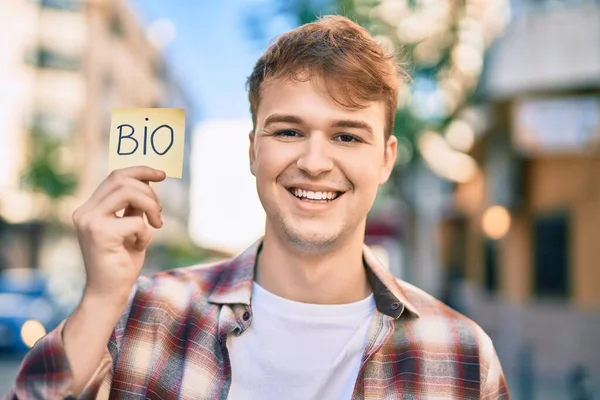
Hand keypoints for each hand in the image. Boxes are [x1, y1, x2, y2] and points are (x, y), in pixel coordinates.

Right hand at [72, 166, 165, 303]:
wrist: (109, 293)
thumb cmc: (121, 261)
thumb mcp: (129, 227)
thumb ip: (132, 207)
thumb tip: (149, 181)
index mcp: (90, 208)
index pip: (115, 177)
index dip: (140, 171)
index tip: (161, 174)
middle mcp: (85, 212)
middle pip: (122, 180)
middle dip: (149, 191)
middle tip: (159, 211)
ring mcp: (89, 221)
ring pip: (129, 193)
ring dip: (151, 206)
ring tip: (156, 224)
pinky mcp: (100, 234)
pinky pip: (136, 221)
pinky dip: (146, 233)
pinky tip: (139, 246)